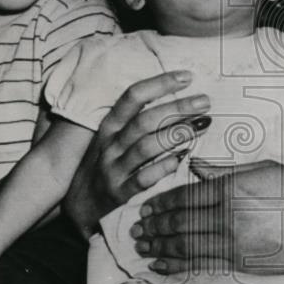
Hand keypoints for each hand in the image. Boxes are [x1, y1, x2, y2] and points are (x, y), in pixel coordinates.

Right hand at [62, 70, 211, 235]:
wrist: (78, 206)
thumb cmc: (104, 165)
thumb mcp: (112, 139)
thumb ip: (136, 121)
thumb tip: (177, 101)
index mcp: (109, 127)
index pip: (133, 97)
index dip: (160, 84)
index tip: (187, 76)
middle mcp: (110, 145)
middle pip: (145, 121)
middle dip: (177, 108)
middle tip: (204, 101)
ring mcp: (114, 169)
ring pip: (146, 147)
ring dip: (176, 134)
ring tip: (202, 125)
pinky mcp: (120, 194)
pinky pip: (144, 178)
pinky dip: (164, 166)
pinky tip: (183, 157)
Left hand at [132, 159, 283, 277]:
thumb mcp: (268, 170)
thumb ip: (228, 170)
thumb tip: (197, 166)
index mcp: (234, 189)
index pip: (187, 195)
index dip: (161, 201)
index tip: (145, 205)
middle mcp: (230, 217)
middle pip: (180, 222)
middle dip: (154, 225)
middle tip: (135, 227)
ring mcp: (234, 243)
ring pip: (185, 246)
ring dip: (159, 246)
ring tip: (141, 245)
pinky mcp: (241, 264)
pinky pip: (200, 264)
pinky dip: (176, 265)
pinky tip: (161, 265)